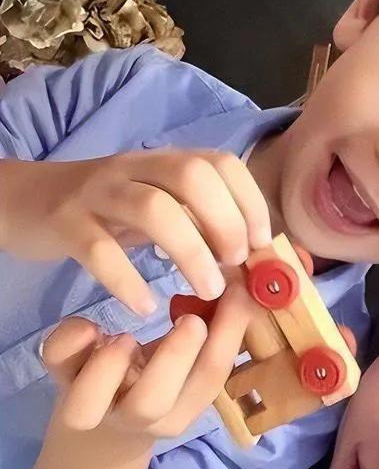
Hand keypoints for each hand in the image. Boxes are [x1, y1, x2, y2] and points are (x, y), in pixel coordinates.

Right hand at [0, 150, 270, 314]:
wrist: (29, 201)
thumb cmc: (109, 211)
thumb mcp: (158, 206)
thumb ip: (198, 221)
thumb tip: (252, 253)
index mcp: (165, 162)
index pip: (221, 162)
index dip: (249, 201)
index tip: (261, 243)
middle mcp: (135, 168)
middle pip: (192, 176)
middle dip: (225, 222)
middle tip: (234, 263)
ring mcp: (98, 192)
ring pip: (152, 209)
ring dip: (190, 252)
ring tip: (206, 290)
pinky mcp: (65, 222)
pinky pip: (98, 249)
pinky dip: (127, 280)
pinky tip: (144, 306)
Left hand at [42, 284, 251, 437]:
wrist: (102, 429)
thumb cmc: (161, 380)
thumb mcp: (193, 363)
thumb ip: (218, 327)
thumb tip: (248, 280)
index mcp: (180, 405)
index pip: (210, 377)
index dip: (228, 333)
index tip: (239, 291)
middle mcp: (138, 413)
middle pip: (154, 402)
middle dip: (175, 356)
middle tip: (191, 319)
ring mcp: (94, 404)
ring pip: (89, 404)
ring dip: (111, 364)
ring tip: (125, 335)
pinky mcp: (60, 380)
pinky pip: (55, 366)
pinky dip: (69, 339)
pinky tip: (90, 325)